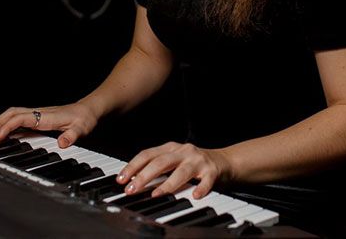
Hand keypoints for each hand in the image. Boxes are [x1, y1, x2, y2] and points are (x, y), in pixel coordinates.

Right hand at [0, 102, 97, 147]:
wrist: (88, 110)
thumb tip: (62, 143)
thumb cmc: (83, 119)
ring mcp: (38, 114)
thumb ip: (72, 136)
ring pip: (14, 113)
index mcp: (46, 117)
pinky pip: (19, 117)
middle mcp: (39, 113)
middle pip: (13, 113)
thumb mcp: (81, 129)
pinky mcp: (39, 117)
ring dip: (1, 121)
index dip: (7, 127)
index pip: (21, 119)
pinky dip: (9, 122)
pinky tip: (6, 131)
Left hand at [116, 142, 232, 199]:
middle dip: (144, 176)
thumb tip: (134, 181)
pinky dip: (201, 188)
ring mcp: (198, 160)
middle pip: (160, 162)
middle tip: (132, 189)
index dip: (133, 166)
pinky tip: (195, 196)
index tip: (121, 179)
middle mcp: (183, 151)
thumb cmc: (194, 164)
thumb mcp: (174, 162)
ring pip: (181, 171)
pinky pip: (206, 180)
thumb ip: (158, 169)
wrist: (224, 162)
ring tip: (156, 194)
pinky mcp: (212, 171)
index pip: (147, 154)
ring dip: (167, 184)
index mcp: (170, 148)